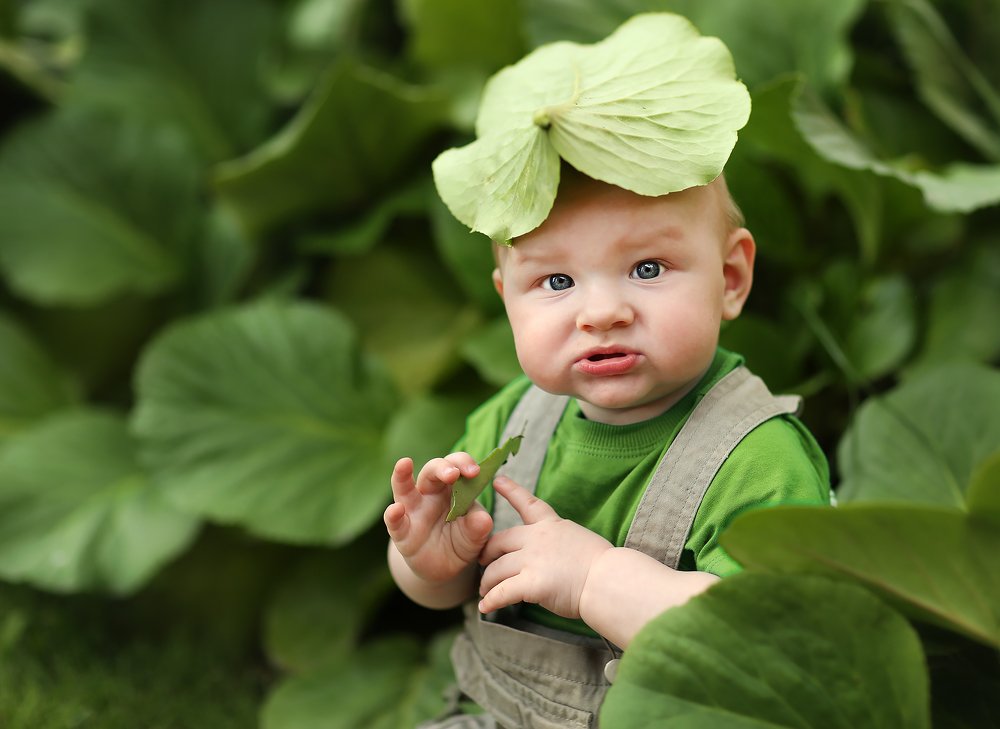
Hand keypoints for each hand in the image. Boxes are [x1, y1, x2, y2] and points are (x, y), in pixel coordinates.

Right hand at [384, 455, 492, 583]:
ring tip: (404, 463)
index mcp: (450, 488)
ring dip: (402, 475)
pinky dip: (393, 515)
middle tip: (453, 474)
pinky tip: (396, 510)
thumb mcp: (475, 535)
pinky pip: (394, 522)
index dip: (463, 463)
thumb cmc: (461, 541)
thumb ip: (478, 526)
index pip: (455, 466)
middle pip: (431, 470)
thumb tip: (482, 519)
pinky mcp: (402, 533)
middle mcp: (429, 494)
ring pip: (403, 487)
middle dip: (442, 467)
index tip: (475, 471)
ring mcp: (412, 511)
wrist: (446, 568)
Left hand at [477, 475, 612, 618]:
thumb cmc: (603, 566)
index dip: (511, 491)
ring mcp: (533, 560)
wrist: (609, 580)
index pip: (528, 503)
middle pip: (499, 542)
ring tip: (484, 592)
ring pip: (496, 569)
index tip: (498, 481)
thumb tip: (552, 556)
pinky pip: (502, 593)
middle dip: (487, 553)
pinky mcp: (531, 583)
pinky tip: (485, 607)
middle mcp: (537, 538)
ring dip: (487, 582)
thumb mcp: (579, 539)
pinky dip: (491, 601)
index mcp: (551, 525)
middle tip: (482, 563)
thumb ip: (559, 542)